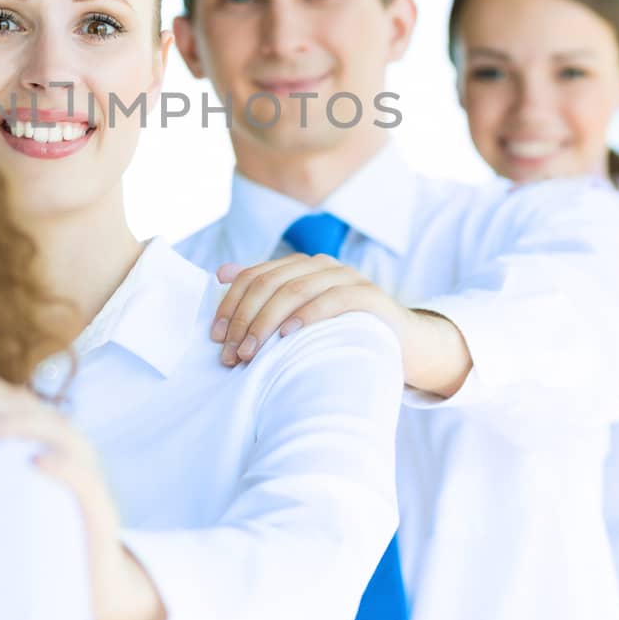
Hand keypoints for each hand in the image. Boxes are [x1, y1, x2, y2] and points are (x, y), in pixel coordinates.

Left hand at [0, 376, 165, 619]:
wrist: (93, 577)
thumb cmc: (36, 526)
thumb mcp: (3, 484)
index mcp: (36, 424)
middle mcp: (62, 435)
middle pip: (14, 403)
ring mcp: (84, 465)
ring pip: (49, 428)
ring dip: (9, 425)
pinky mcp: (100, 505)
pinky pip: (83, 478)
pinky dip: (62, 466)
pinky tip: (36, 464)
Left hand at [211, 254, 410, 365]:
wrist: (403, 344)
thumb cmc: (342, 331)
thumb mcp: (300, 313)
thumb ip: (265, 293)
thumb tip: (221, 273)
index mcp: (300, 266)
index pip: (253, 276)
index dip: (230, 304)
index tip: (215, 336)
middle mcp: (321, 265)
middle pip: (270, 283)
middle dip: (245, 319)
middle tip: (231, 354)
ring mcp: (347, 277)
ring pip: (296, 289)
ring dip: (267, 321)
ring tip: (251, 351)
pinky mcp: (369, 295)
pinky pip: (334, 298)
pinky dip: (308, 315)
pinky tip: (289, 334)